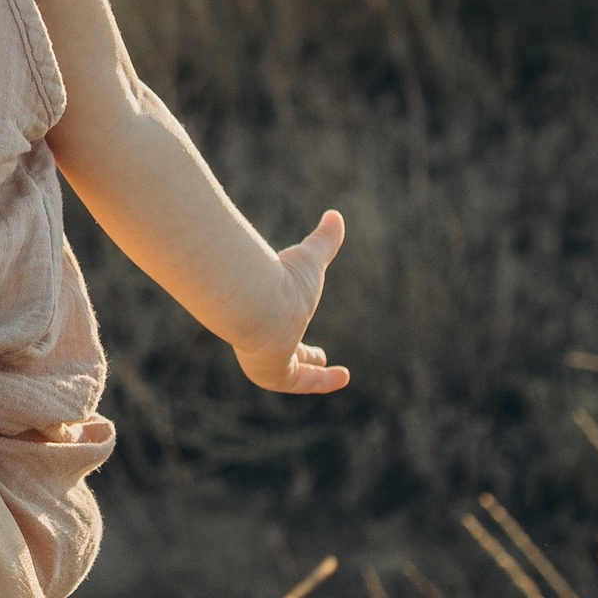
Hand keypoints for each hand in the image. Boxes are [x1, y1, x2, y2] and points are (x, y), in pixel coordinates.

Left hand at [232, 210, 349, 395]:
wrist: (253, 299)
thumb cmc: (278, 279)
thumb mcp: (307, 259)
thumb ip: (322, 241)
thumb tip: (336, 215)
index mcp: (264, 316)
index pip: (280, 327)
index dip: (298, 327)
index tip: (313, 336)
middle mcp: (259, 340)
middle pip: (283, 354)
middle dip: (304, 359)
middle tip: (319, 358)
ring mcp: (263, 360)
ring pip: (292, 373)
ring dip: (315, 374)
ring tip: (337, 375)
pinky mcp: (272, 375)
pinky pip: (304, 382)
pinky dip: (324, 380)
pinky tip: (343, 376)